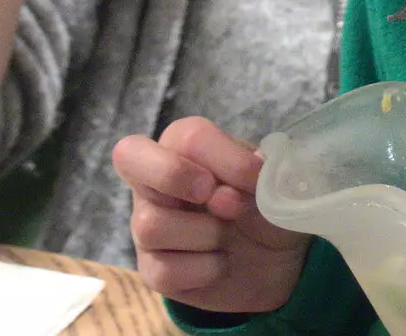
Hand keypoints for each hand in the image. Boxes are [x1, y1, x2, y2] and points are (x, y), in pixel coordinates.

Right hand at [113, 117, 309, 312]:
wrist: (275, 260)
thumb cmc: (265, 206)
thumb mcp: (274, 185)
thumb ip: (259, 176)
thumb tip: (236, 187)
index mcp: (185, 146)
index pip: (186, 135)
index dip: (224, 158)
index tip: (254, 177)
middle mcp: (155, 181)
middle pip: (130, 156)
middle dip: (174, 174)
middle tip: (211, 193)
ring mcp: (145, 225)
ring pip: (151, 224)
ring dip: (207, 233)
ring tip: (228, 235)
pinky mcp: (151, 270)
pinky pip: (165, 271)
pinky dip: (206, 269)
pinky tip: (221, 262)